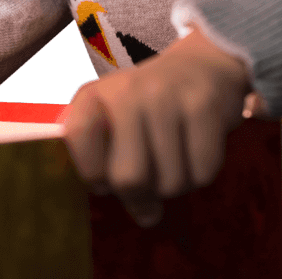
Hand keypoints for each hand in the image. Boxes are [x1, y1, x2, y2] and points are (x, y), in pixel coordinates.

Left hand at [58, 26, 266, 227]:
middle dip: (143, 195)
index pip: (78, 138)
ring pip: (170, 183)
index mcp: (96, 95)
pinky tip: (197, 149)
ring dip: (176, 184)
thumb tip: (145, 216)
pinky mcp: (202, 103)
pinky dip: (201, 173)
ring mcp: (166, 95)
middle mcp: (128, 90)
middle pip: (128, 178)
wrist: (202, 65)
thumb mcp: (117, 122)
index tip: (108, 176)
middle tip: (151, 182)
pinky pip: (202, 172)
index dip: (94, 172)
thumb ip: (111, 165)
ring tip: (176, 158)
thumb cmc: (151, 107)